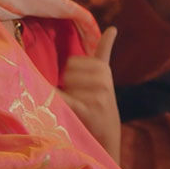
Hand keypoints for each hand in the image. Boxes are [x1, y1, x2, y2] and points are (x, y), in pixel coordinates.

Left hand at [61, 27, 120, 160]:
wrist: (107, 139)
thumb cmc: (101, 106)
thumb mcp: (105, 78)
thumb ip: (104, 52)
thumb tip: (113, 29)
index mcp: (104, 69)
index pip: (79, 59)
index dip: (85, 63)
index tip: (107, 41)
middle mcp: (103, 79)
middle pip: (68, 69)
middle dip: (68, 83)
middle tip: (80, 100)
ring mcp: (97, 94)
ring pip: (65, 82)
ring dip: (66, 95)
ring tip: (79, 108)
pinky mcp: (88, 108)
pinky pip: (64, 97)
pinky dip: (56, 97)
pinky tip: (57, 101)